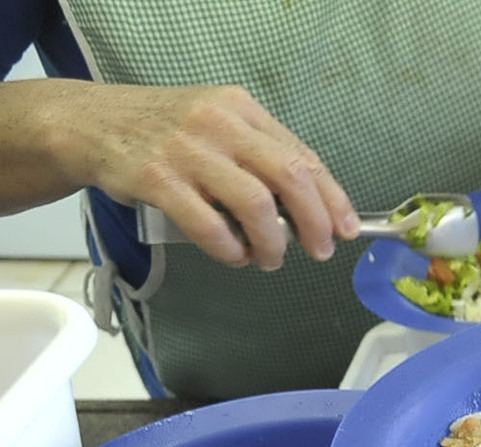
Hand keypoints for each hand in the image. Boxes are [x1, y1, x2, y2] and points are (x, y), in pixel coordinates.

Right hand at [61, 83, 355, 269]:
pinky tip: (234, 256)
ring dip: (272, 241)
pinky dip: (229, 249)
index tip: (347, 229)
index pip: (303, 156)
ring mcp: (187, 149)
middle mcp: (218, 123)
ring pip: (256, 204)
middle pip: (290, 178)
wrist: (87, 123)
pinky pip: (208, 224)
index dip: (333, 199)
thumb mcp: (215, 124)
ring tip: (269, 258)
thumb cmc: (162, 131)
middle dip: (314, 222)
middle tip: (318, 251)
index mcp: (241, 109)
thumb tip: (311, 207)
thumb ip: (258, 155)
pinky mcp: (156, 178)